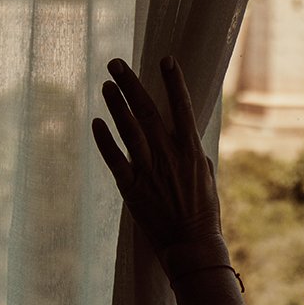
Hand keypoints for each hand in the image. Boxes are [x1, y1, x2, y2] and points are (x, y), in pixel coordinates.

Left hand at [91, 56, 222, 257]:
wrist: (191, 245)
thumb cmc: (203, 213)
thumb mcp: (207, 178)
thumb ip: (195, 156)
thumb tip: (188, 142)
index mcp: (192, 151)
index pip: (182, 107)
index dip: (174, 82)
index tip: (166, 59)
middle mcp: (170, 155)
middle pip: (148, 111)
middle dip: (132, 84)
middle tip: (117, 62)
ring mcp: (149, 170)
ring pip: (129, 130)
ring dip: (116, 105)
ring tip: (106, 84)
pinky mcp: (132, 187)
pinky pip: (115, 158)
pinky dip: (105, 140)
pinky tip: (96, 122)